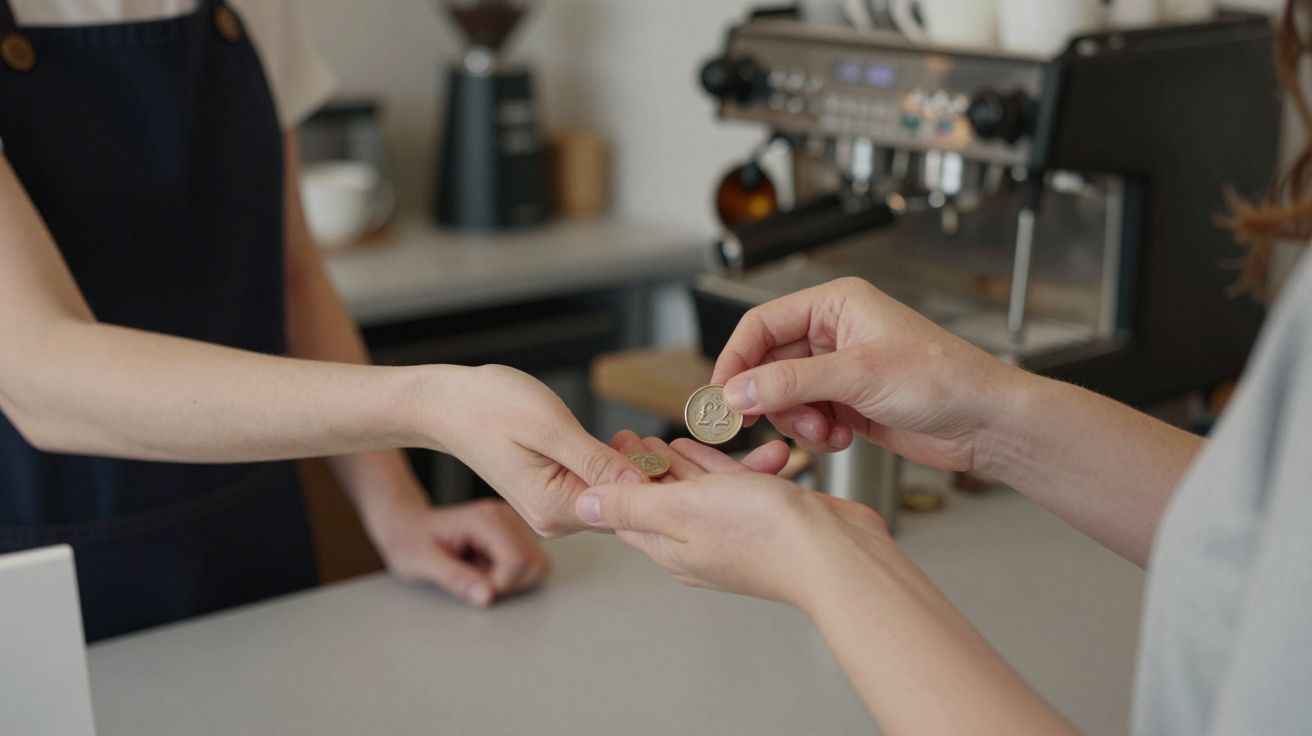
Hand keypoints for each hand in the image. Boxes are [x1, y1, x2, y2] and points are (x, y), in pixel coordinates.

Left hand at [370, 493, 549, 607]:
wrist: (407, 526)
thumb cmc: (410, 540)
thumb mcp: (422, 563)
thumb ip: (456, 579)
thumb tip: (488, 597)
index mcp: (485, 519)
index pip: (518, 559)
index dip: (500, 584)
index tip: (474, 586)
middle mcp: (505, 517)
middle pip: (535, 563)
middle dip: (509, 583)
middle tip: (477, 579)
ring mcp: (513, 524)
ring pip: (537, 565)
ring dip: (511, 580)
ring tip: (480, 572)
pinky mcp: (515, 535)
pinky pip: (530, 564)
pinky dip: (511, 575)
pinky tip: (486, 567)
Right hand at [430, 365, 647, 536]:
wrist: (448, 406)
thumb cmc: (490, 406)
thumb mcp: (550, 427)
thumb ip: (596, 460)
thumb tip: (640, 483)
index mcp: (555, 508)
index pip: (624, 509)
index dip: (649, 481)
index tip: (653, 447)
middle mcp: (554, 520)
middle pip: (620, 508)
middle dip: (640, 477)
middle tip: (642, 438)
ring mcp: (552, 511)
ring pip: (610, 498)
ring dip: (626, 470)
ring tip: (627, 437)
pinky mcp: (552, 497)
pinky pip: (594, 488)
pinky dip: (609, 468)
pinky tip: (612, 443)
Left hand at [576, 434, 887, 610]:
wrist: (836, 553)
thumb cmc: (764, 534)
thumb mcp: (683, 510)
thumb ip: (632, 507)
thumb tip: (583, 508)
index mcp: (671, 547)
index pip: (628, 511)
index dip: (613, 477)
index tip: (604, 445)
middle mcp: (699, 543)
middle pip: (659, 500)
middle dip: (642, 468)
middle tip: (628, 434)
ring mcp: (732, 532)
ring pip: (696, 492)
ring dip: (678, 465)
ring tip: (661, 438)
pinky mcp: (763, 517)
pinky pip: (731, 487)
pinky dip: (717, 466)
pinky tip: (710, 447)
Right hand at [712, 276, 1023, 471]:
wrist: (985, 423)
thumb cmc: (942, 379)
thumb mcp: (858, 375)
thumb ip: (790, 383)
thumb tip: (735, 392)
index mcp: (835, 305)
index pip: (762, 325)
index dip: (736, 360)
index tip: (720, 396)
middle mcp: (834, 333)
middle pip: (768, 365)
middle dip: (769, 398)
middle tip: (756, 425)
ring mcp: (840, 371)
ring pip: (784, 396)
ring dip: (796, 420)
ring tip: (826, 431)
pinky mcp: (849, 404)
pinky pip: (808, 418)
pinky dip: (816, 433)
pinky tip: (843, 437)